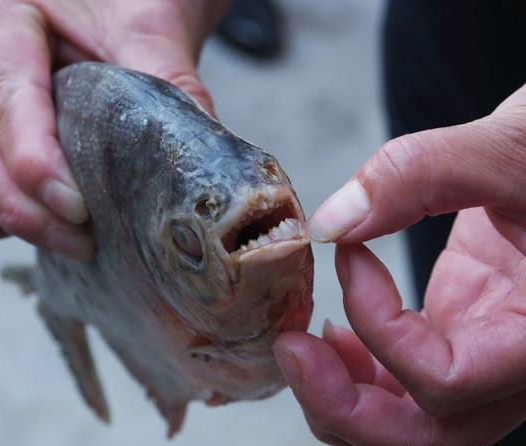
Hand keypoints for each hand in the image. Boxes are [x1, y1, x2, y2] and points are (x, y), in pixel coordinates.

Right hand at [0, 0, 228, 259]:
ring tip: (51, 240)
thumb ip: (169, 88)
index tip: (76, 209)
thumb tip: (195, 169)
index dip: (33, 165)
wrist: (113, 3)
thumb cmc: (125, 7)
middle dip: (18, 209)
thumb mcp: (148, 32)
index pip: (4, 97)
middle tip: (79, 238)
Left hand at [275, 84, 525, 444]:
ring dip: (341, 397)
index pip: (449, 381)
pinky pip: (406, 383)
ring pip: (409, 421)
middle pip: (427, 435)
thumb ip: (419, 175)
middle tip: (290, 349)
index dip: (381, 329)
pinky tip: (334, 336)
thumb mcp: (507, 145)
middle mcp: (515, 359)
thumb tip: (332, 224)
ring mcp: (484, 350)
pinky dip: (359, 374)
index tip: (350, 256)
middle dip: (343, 406)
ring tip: (303, 344)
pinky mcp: (460, 329)